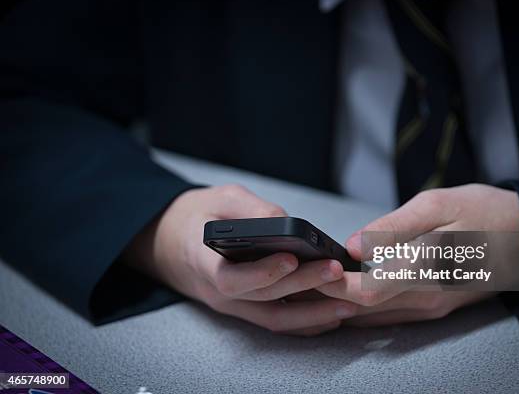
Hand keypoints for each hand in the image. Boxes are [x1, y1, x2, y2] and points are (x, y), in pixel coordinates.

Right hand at [124, 185, 356, 334]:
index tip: (291, 259)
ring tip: (346, 303)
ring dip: (311, 315)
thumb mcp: (220, 199)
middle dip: (303, 286)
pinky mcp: (245, 308)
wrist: (169, 242)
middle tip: (335, 271)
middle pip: (263, 297)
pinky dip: (303, 323)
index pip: (232, 278)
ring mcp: (232, 305)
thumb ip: (251, 209)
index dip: (262, 272)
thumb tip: (287, 223)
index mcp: (203, 262)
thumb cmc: (196, 216)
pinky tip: (331, 316)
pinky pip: (275, 321)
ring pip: (273, 319)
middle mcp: (217, 292)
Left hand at [316, 184, 518, 326]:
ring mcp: (430, 307)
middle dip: (326, 292)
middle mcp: (426, 298)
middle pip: (361, 307)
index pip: (363, 290)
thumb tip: (354, 245)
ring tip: (316, 277)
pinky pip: (388, 313)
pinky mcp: (433, 307)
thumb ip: (393, 228)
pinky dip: (361, 304)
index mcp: (425, 270)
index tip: (305, 267)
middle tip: (300, 272)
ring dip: (340, 300)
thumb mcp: (439, 205)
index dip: (328, 283)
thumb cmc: (487, 215)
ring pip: (372, 314)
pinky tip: (347, 287)